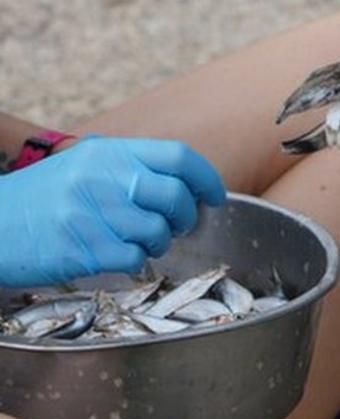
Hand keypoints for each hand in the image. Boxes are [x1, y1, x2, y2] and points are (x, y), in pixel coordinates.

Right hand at [0, 136, 225, 287]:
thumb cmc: (43, 201)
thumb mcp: (83, 167)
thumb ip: (131, 170)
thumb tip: (188, 184)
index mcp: (106, 153)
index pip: (177, 156)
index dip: (206, 178)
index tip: (214, 196)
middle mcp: (100, 178)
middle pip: (176, 196)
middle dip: (185, 217)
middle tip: (175, 226)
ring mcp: (90, 213)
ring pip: (158, 231)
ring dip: (156, 242)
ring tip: (134, 240)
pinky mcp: (81, 249)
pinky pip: (135, 259)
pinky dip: (134, 261)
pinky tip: (113, 254)